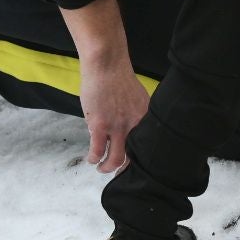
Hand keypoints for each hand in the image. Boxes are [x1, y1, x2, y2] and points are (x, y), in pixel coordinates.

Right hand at [60, 0, 149, 172]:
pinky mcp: (100, 126)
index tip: (136, 168)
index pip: (148, 147)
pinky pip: (96, 152)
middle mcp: (135, 126)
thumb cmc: (119, 78)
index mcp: (146, 119)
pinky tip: (91, 159)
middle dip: (125, 170)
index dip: (142, 161)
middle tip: (119, 175)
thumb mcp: (137, 99)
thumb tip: (129, 131)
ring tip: (102, 168)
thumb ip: (136, 116)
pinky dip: (93, 158)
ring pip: (115, 160)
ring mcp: (117, 127)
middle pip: (133, 158)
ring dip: (107, 168)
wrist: (106, 64)